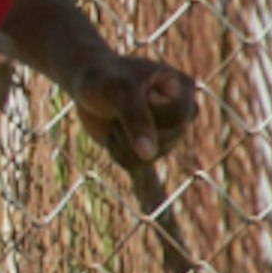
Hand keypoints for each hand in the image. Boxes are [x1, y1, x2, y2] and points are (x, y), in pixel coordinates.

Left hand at [70, 51, 199, 165]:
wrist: (87, 83)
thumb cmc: (105, 78)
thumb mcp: (119, 91)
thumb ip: (136, 118)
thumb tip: (149, 155)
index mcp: (184, 89)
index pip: (178, 115)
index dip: (151, 111)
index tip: (140, 94)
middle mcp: (181, 115)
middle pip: (166, 140)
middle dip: (131, 129)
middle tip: (117, 109)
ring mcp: (166, 135)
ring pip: (149, 157)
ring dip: (120, 143)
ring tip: (115, 122)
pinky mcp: (147, 150)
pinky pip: (144, 172)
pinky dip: (135, 173)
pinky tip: (144, 194)